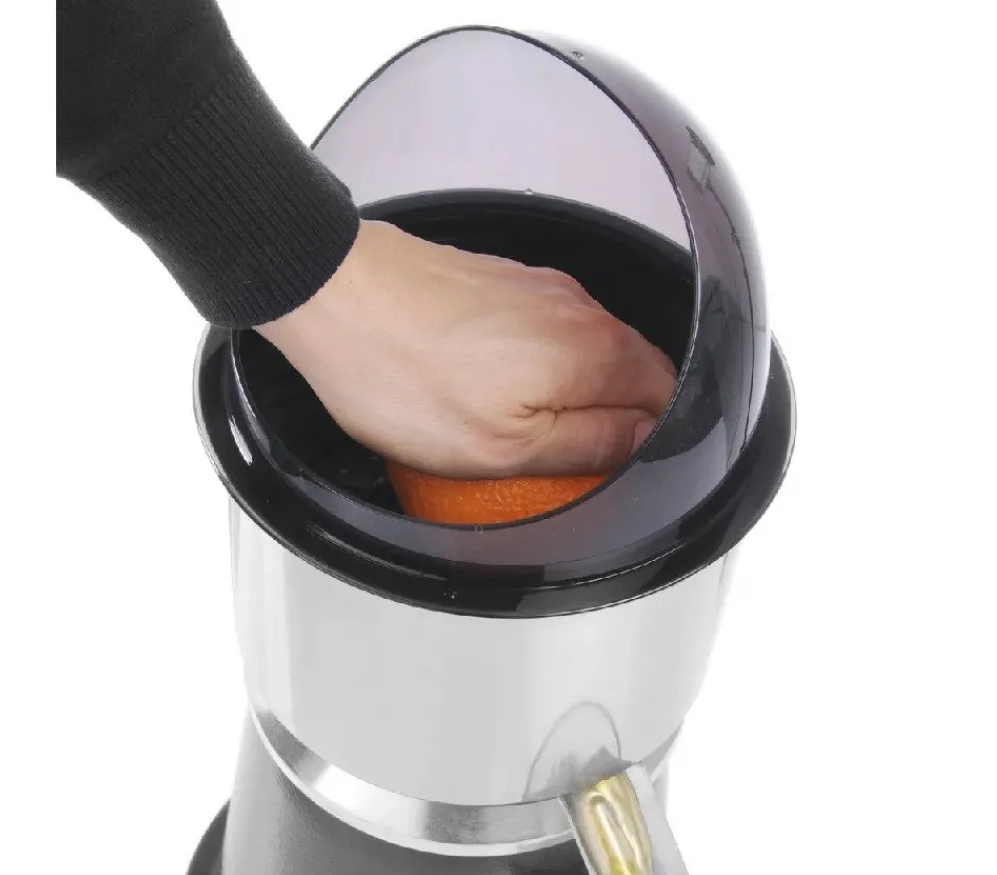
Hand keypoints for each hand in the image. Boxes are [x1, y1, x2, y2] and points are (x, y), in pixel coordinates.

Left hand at [257, 220, 676, 477]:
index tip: (610, 470)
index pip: (667, 400)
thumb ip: (587, 447)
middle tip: (564, 462)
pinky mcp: (500, 282)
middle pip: (630, 374)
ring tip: (516, 431)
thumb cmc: (398, 373)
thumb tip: (641, 445)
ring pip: (583, 354)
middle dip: (611, 420)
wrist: (329, 294)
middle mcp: (578, 308)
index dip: (647, 444)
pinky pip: (541, 334)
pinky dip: (531, 368)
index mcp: (594, 350)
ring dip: (567, 395)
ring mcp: (538, 289)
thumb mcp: (502, 447)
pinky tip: (486, 391)